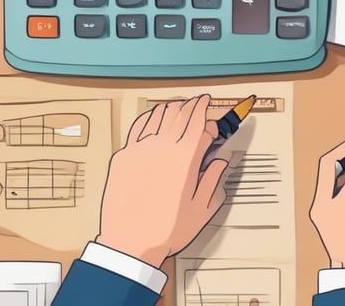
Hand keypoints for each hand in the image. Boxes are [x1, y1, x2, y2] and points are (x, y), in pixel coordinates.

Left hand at [96, 94, 227, 266]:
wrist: (130, 243)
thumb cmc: (165, 230)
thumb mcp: (202, 208)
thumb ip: (214, 179)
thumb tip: (221, 161)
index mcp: (186, 158)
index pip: (200, 121)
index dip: (207, 113)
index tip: (211, 114)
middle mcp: (163, 147)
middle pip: (180, 112)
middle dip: (192, 104)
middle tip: (198, 102)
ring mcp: (140, 148)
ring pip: (158, 114)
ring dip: (172, 107)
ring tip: (179, 105)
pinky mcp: (123, 155)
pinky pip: (138, 126)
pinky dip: (150, 116)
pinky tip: (153, 116)